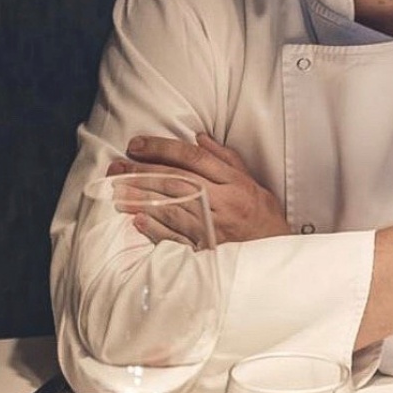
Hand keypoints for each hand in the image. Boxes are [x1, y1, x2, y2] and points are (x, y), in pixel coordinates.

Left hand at [107, 133, 290, 243]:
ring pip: (171, 208)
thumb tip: (199, 138)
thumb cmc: (263, 216)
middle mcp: (222, 203)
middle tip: (117, 166)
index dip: (163, 148)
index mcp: (234, 182)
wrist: (276, 254)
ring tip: (117, 191)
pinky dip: (156, 230)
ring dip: (142, 199)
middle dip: (143, 171)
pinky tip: (137, 221)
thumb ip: (225, 158)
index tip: (138, 144)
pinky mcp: (205, 250)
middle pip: (176, 181)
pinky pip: (176, 238)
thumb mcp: (251, 181)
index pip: (193, 158)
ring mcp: (212, 228)